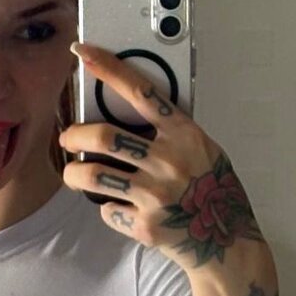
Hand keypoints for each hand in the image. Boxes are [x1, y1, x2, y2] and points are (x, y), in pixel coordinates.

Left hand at [59, 42, 264, 270]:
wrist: (228, 243)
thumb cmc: (213, 193)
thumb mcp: (204, 151)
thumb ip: (171, 134)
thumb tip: (128, 116)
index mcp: (185, 135)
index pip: (141, 91)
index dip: (108, 68)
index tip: (82, 52)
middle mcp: (169, 162)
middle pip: (103, 136)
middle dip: (74, 135)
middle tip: (68, 139)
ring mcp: (156, 196)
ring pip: (93, 175)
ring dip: (73, 174)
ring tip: (73, 174)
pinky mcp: (145, 226)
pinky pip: (107, 210)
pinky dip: (107, 208)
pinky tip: (120, 208)